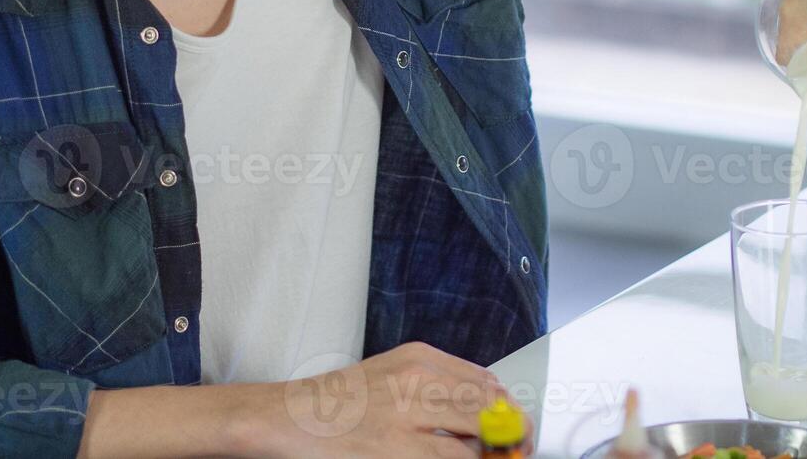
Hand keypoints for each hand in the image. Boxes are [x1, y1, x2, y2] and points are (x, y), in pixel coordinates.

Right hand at [254, 342, 533, 458]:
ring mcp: (406, 417)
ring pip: (473, 438)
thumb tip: (484, 408)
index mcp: (420, 358)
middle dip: (511, 433)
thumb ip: (436, 385)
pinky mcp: (395, 450)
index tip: (516, 427)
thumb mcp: (393, 374)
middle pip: (488, 407)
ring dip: (490, 455)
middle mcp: (417, 380)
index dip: (509, 409)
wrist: (288, 418)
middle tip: (518, 450)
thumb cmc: (340, 403)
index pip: (485, 381)